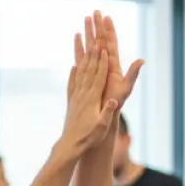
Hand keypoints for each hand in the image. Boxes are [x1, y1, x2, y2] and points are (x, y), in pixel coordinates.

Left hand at [58, 41, 118, 159]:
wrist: (70, 145)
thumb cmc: (89, 138)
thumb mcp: (102, 126)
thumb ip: (108, 112)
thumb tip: (114, 100)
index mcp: (92, 99)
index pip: (98, 77)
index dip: (101, 62)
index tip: (103, 49)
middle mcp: (82, 95)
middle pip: (89, 71)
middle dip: (93, 55)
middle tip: (95, 40)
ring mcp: (75, 97)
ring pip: (81, 75)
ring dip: (84, 60)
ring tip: (86, 48)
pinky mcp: (71, 102)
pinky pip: (72, 84)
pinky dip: (73, 74)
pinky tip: (74, 67)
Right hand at [79, 11, 143, 110]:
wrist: (105, 112)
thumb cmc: (117, 103)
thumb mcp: (126, 88)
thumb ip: (133, 74)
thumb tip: (142, 60)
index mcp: (113, 65)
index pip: (111, 44)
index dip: (109, 30)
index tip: (106, 17)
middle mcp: (104, 63)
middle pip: (100, 40)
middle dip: (98, 26)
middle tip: (95, 11)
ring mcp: (95, 67)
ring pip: (91, 45)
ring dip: (88, 32)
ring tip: (85, 18)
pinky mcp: (86, 73)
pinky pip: (82, 56)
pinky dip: (79, 46)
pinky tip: (77, 36)